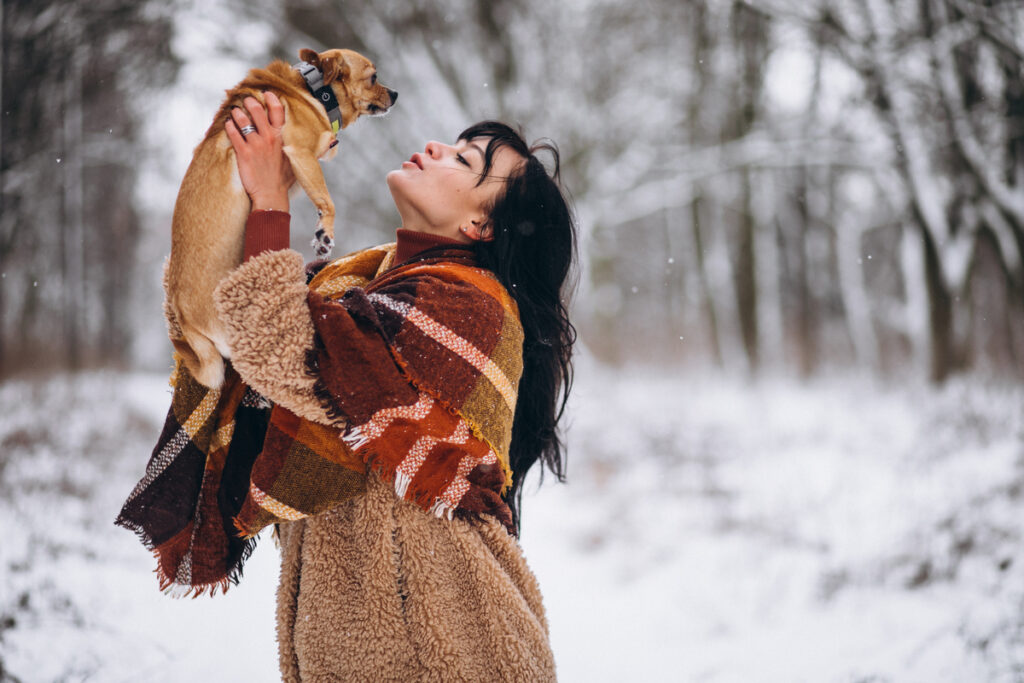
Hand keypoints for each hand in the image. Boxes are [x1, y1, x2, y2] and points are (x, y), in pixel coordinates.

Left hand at [225, 92, 294, 211]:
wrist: (271, 195)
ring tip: (235, 111)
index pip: (278, 111)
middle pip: (258, 111)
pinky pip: (233, 134)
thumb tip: (321, 143)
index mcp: (282, 138)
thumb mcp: (296, 161)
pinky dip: (229, 126)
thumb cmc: (284, 179)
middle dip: (251, 102)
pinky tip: (228, 124)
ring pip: (243, 121)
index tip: (267, 94)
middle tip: (247, 99)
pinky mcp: (243, 153)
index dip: (272, 99)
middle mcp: (269, 138)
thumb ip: (301, 148)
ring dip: (238, 113)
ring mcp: (255, 145)